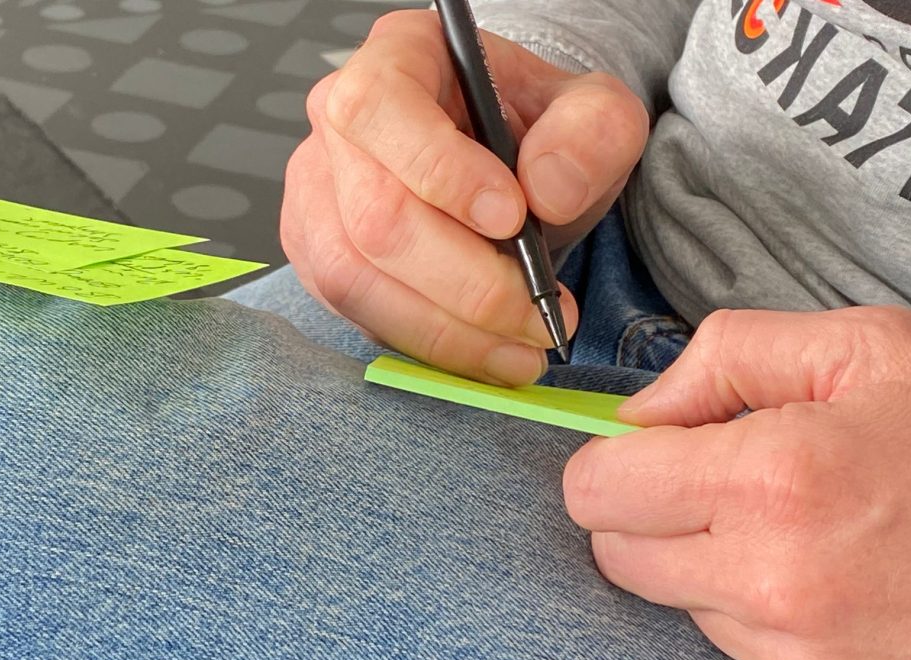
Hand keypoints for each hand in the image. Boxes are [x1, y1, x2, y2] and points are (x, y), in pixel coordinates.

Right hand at [280, 9, 647, 384]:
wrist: (513, 168)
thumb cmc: (536, 132)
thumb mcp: (593, 113)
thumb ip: (590, 134)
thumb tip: (546, 190)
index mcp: (396, 59)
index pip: (382, 109)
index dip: (441, 172)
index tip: (513, 219)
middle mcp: (338, 122)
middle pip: (375, 217)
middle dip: (465, 282)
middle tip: (538, 313)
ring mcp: (318, 193)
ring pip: (355, 278)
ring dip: (446, 329)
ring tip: (522, 346)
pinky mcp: (318, 255)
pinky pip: (357, 314)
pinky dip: (426, 343)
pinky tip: (483, 349)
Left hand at [563, 306, 910, 659]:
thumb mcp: (868, 351)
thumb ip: (731, 354)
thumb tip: (642, 411)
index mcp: (774, 477)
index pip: (598, 487)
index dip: (614, 460)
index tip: (650, 452)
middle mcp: (772, 577)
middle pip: (616, 550)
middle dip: (649, 511)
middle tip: (722, 486)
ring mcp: (794, 654)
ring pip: (675, 600)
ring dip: (708, 564)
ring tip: (798, 532)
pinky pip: (731, 647)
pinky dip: (755, 614)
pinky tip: (820, 582)